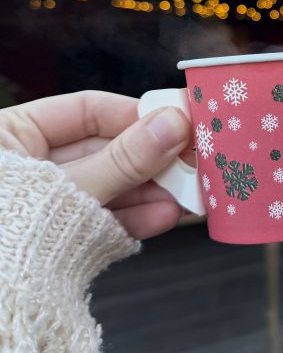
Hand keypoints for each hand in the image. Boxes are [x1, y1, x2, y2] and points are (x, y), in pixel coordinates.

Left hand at [0, 91, 191, 238]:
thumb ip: (123, 159)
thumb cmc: (3, 235)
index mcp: (11, 136)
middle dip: (150, 158)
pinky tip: (165, 215)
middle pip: (103, 150)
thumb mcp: (65, 191)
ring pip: (107, 188)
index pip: (86, 111)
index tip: (179, 121)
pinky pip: (99, 222)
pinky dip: (132, 219)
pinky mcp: (57, 242)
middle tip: (193, 160)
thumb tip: (175, 123)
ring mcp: (44, 207)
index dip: (135, 114)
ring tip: (189, 193)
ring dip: (150, 191)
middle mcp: (28, 168)